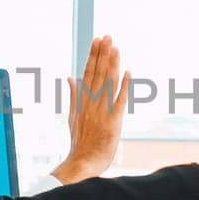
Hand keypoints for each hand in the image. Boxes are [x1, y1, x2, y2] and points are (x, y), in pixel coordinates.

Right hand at [53, 35, 129, 184]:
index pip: (88, 73)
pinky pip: (119, 100)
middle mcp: (90, 103)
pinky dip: (124, 86)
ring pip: (107, 83)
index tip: (97, 40)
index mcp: (81, 101)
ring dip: (112, 64)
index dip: (93, 56)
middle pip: (97, 74)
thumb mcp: (72, 117)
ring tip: (115, 47)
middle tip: (108, 36)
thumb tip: (70, 77)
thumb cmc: (79, 143)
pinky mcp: (113, 121)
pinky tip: (128, 72)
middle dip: (102, 54)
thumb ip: (72, 96)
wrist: (82, 162)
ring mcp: (101, 112)